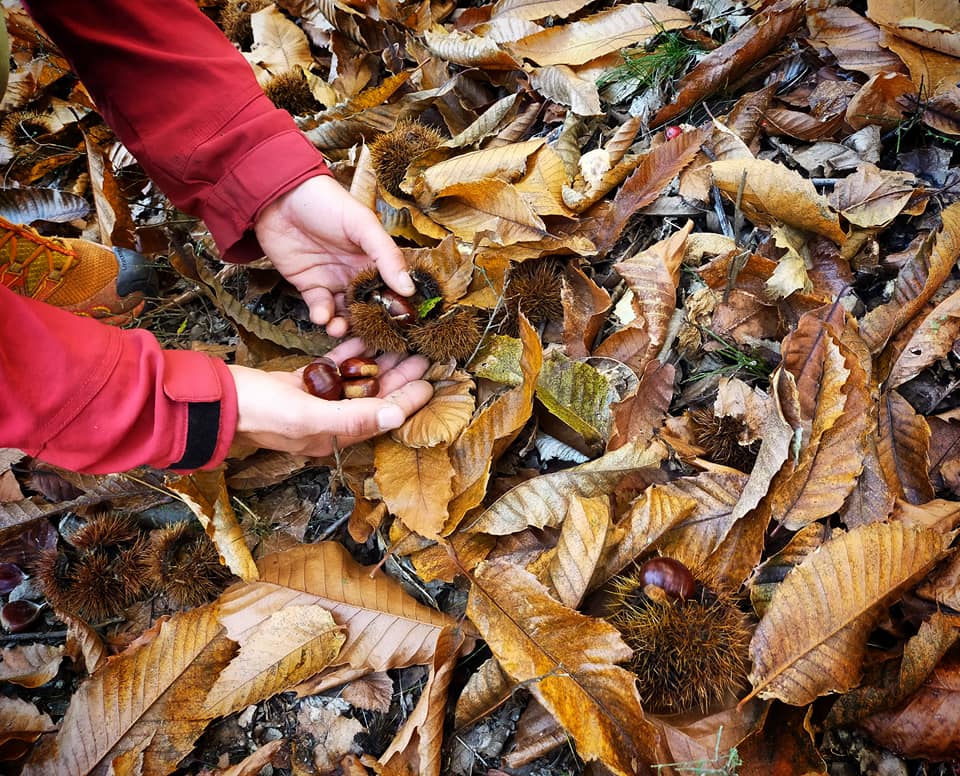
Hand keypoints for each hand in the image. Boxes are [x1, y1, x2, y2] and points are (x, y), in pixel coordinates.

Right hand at [227, 339, 432, 456]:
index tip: (431, 382)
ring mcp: (315, 402)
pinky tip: (364, 339)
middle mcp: (329, 421)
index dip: (409, 401)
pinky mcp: (301, 384)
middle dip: (400, 378)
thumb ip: (354, 417)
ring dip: (379, 363)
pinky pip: (332, 370)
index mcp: (335, 435)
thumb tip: (396, 416)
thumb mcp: (308, 416)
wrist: (216, 400)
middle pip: (375, 399)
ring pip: (356, 382)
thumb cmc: (259, 411)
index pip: (383, 418)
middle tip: (421, 355)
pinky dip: (349, 355)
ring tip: (400, 343)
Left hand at [254, 175, 414, 335]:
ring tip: (339, 329)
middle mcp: (356, 272)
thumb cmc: (327, 202)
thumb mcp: (363, 225)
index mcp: (374, 258)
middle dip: (366, 323)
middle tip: (365, 334)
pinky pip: (319, 307)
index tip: (397, 324)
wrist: (279, 195)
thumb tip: (408, 288)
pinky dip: (322, 316)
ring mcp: (332, 280)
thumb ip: (386, 256)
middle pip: (367, 305)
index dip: (394, 307)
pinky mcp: (309, 285)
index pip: (390, 288)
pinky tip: (322, 317)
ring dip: (343, 324)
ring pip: (343, 312)